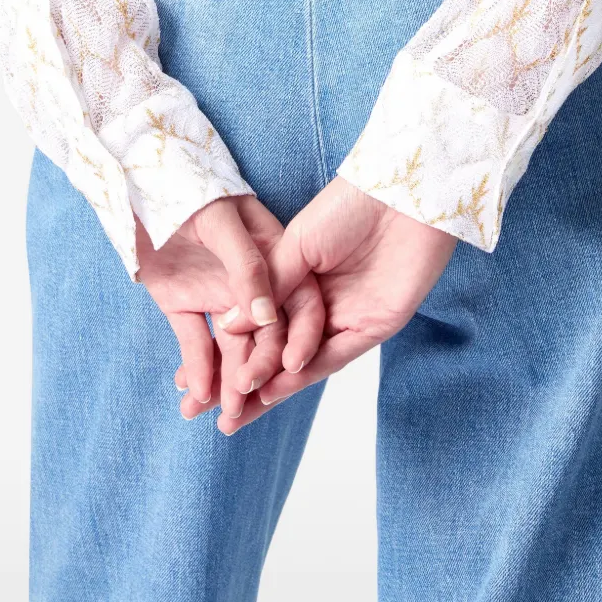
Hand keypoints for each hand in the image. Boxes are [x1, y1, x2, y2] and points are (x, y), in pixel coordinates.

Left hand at [137, 194, 324, 425]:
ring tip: (218, 416)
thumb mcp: (223, 223)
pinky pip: (195, 342)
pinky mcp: (185, 306)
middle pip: (264, 337)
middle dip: (256, 374)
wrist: (140, 187)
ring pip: (230, 348)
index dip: (298, 339)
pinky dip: (196, 368)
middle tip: (244, 407)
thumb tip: (266, 318)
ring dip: (226, 382)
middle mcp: (253, 285)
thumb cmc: (191, 192)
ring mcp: (219, 298)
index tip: (289, 371)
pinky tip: (193, 393)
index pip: (299, 307)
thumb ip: (247, 267)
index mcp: (276, 258)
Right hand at [205, 177, 455, 433]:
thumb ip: (267, 287)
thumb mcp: (296, 244)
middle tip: (217, 406)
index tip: (201, 370)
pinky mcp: (375, 326)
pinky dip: (305, 376)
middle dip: (251, 378)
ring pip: (306, 361)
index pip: (265, 322)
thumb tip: (228, 325)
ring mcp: (349, 315)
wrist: (400, 195)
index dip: (236, 346)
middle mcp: (323, 302)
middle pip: (282, 348)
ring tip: (240, 404)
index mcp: (303, 277)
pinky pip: (335, 357)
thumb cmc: (349, 206)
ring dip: (274, 385)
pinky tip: (275, 389)